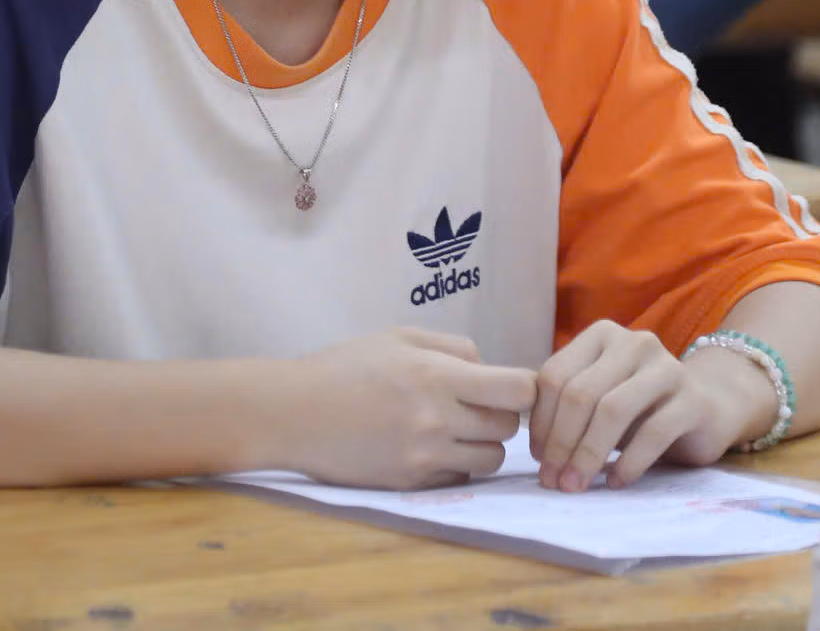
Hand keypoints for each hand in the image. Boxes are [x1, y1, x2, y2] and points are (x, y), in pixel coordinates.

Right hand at [284, 328, 536, 489]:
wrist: (294, 413)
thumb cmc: (345, 367)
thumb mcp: (399, 338)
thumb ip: (453, 348)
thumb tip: (489, 369)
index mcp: (436, 375)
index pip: (518, 390)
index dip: (524, 388)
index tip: (510, 385)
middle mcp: (437, 419)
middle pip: (508, 427)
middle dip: (501, 415)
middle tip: (476, 405)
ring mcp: (424, 455)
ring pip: (491, 459)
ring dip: (483, 444)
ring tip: (455, 429)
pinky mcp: (411, 481)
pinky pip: (459, 477)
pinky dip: (456, 464)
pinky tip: (431, 447)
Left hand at [528, 321, 765, 491]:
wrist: (708, 407)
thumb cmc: (641, 407)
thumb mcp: (601, 397)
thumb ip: (569, 408)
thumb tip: (539, 453)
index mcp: (601, 335)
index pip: (555, 375)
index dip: (541, 421)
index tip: (537, 459)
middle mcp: (634, 343)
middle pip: (581, 394)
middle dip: (561, 443)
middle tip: (553, 480)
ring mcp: (667, 367)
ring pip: (612, 410)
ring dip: (588, 455)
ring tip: (577, 485)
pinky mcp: (693, 399)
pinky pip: (653, 432)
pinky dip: (629, 463)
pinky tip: (616, 482)